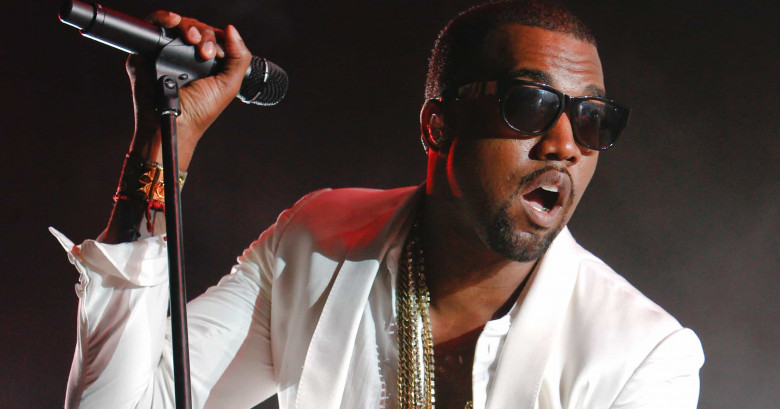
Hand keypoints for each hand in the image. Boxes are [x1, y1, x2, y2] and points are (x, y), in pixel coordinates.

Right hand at [126, 11, 251, 168]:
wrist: (173, 122)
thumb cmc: (200, 111)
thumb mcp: (229, 84)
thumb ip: (239, 58)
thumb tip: (232, 30)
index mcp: (208, 63)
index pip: (213, 36)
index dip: (216, 38)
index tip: (214, 54)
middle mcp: (187, 56)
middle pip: (196, 28)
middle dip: (203, 33)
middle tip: (204, 51)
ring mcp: (167, 53)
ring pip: (178, 25)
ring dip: (187, 26)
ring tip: (192, 39)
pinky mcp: (147, 52)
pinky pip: (154, 26)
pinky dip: (163, 18)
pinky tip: (173, 21)